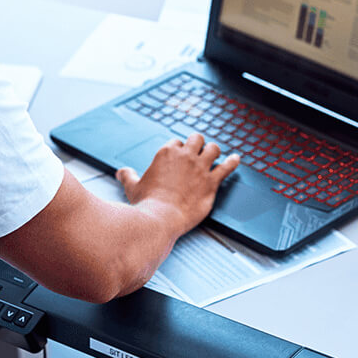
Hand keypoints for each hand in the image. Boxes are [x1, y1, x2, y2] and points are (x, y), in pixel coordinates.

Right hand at [115, 135, 239, 235]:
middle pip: (197, 139)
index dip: (179, 149)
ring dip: (214, 151)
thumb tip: (121, 172)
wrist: (161, 218)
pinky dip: (233, 162)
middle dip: (198, 143)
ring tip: (215, 154)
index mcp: (166, 153)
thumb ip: (127, 176)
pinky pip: (227, 167)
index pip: (176, 142)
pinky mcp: (212, 182)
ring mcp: (200, 168)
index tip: (180, 156)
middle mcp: (185, 156)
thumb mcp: (132, 187)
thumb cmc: (147, 203)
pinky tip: (237, 159)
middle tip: (198, 151)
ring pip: (214, 148)